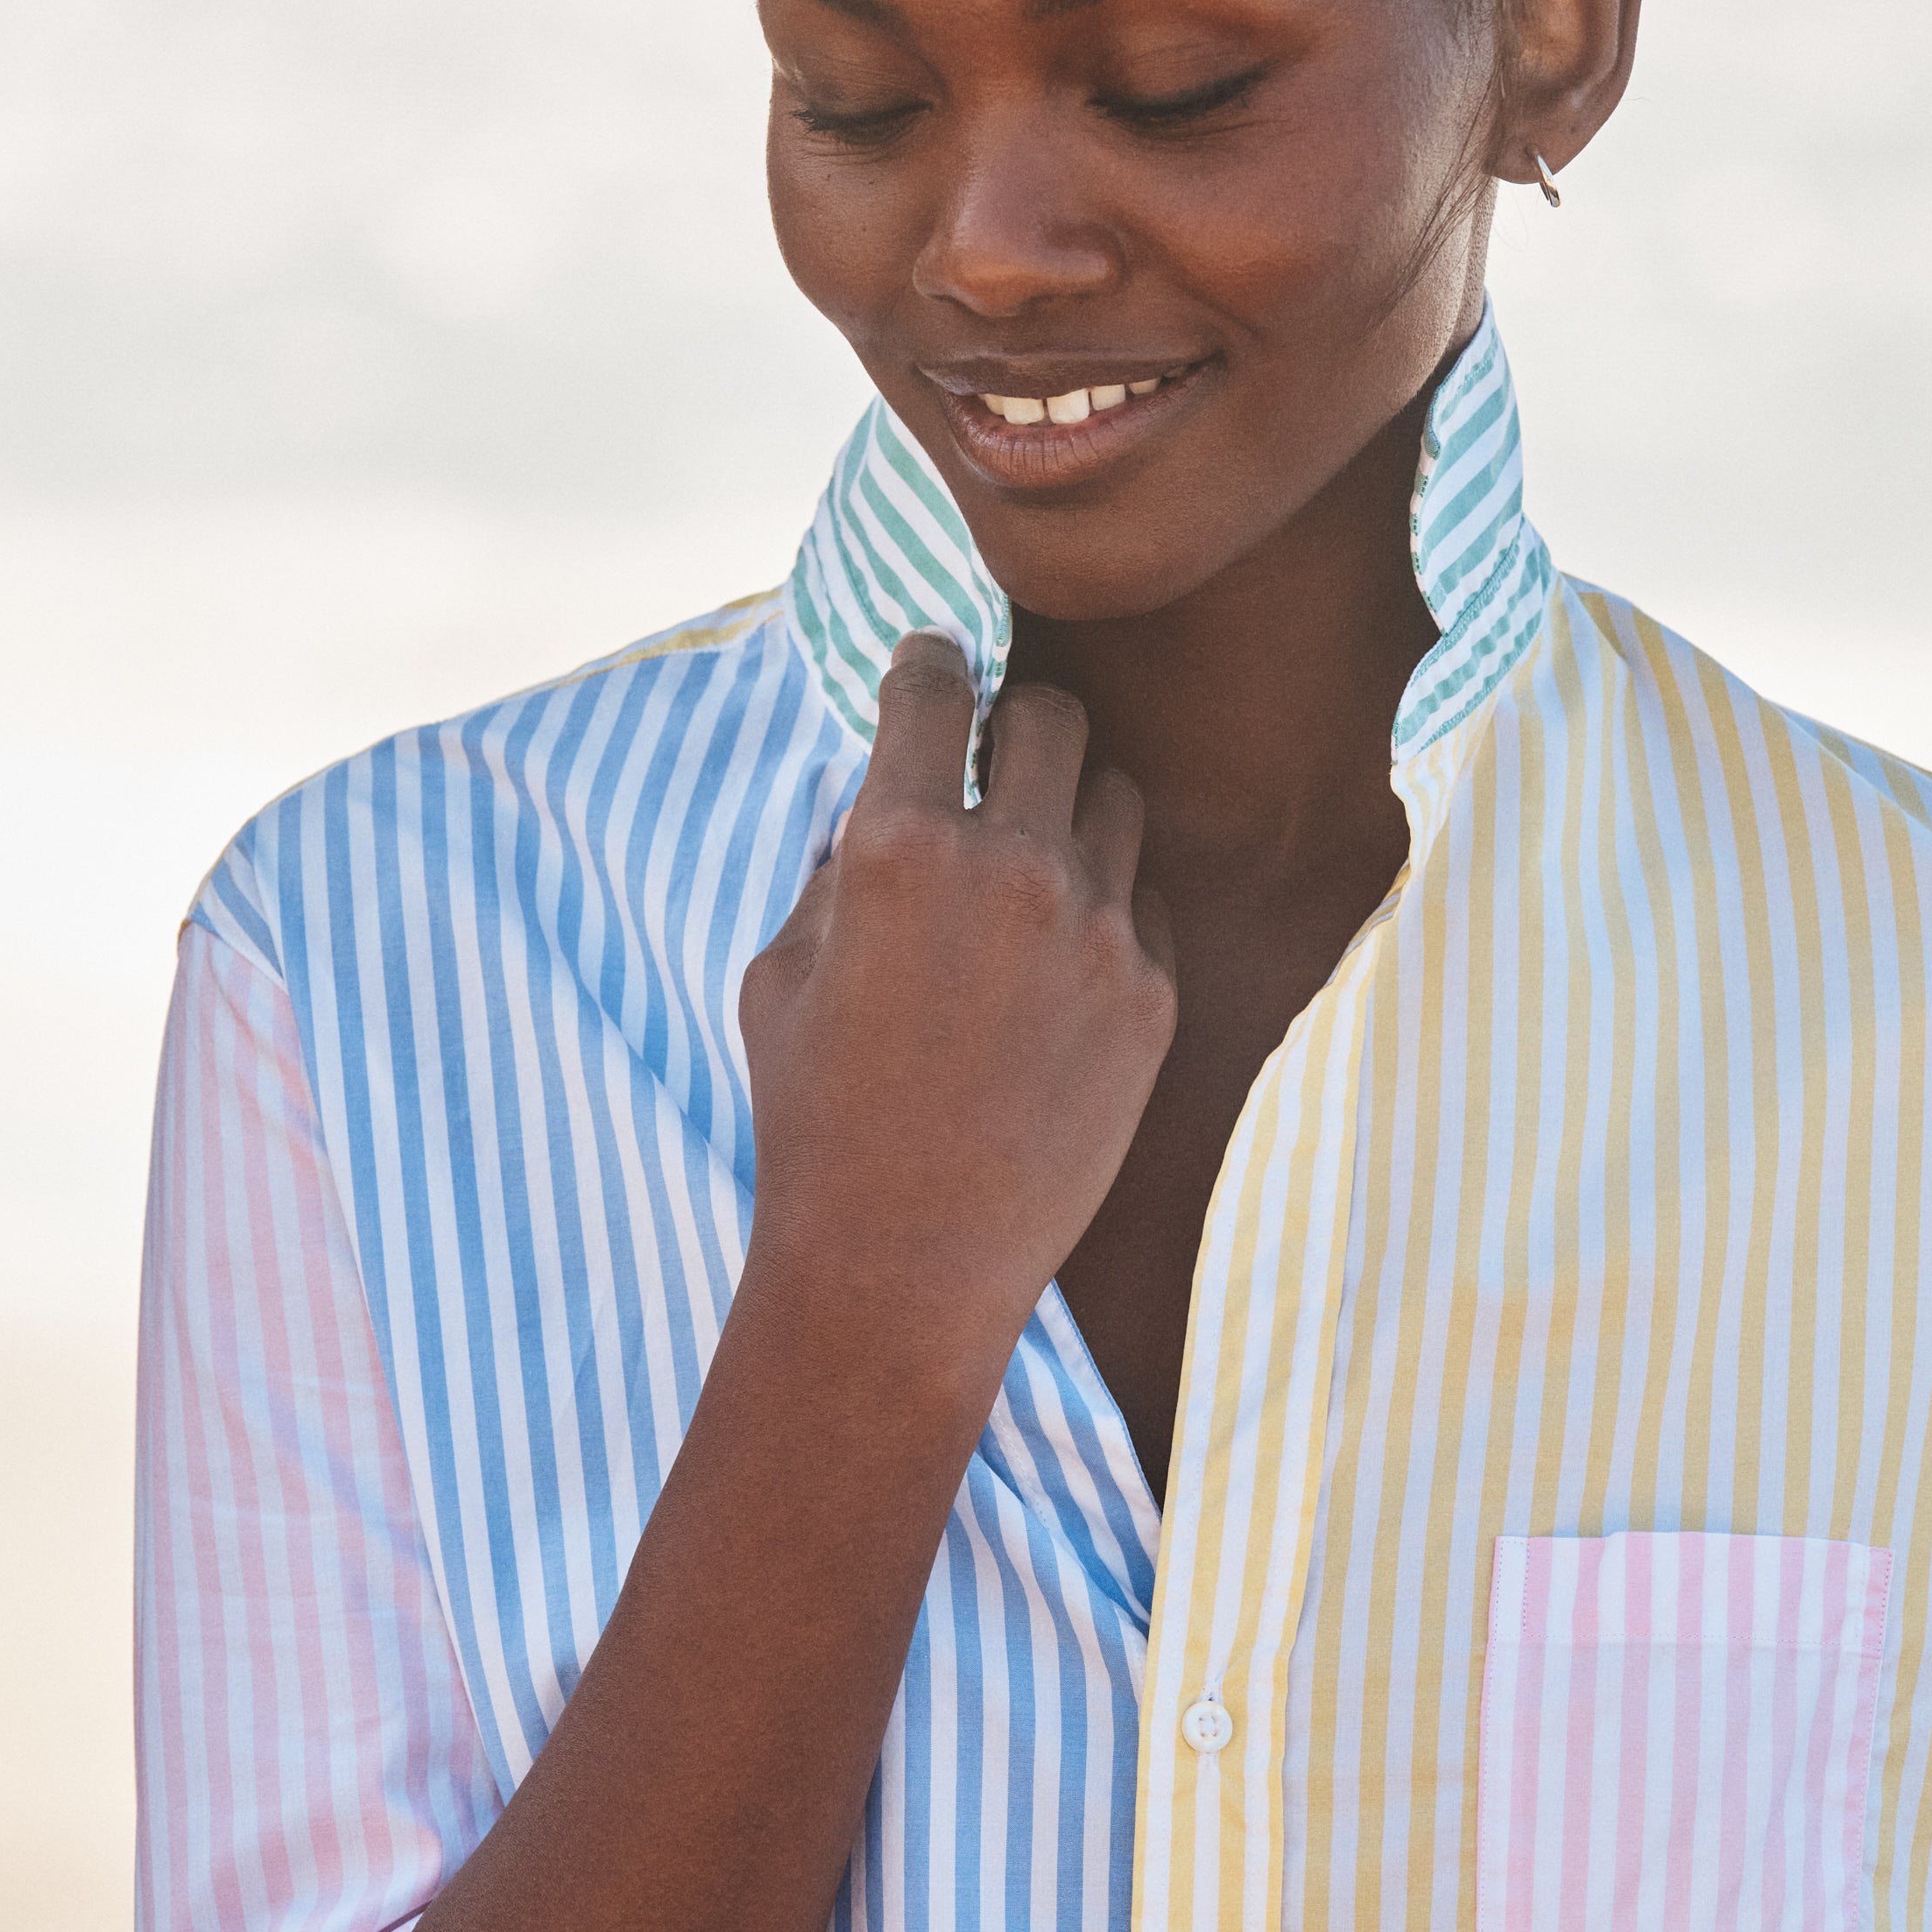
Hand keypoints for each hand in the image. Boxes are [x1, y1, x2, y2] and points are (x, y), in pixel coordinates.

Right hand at [740, 633, 1175, 1394]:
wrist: (903, 1268)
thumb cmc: (815, 1120)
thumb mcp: (778, 973)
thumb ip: (834, 869)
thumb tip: (881, 805)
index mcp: (895, 846)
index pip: (932, 687)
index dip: (928, 663)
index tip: (932, 667)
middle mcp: (1008, 867)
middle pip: (1051, 715)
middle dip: (1015, 722)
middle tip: (994, 753)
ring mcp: (1097, 930)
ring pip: (1115, 798)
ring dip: (1070, 809)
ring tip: (1030, 866)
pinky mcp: (1154, 995)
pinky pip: (1147, 900)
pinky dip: (1107, 907)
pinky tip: (1060, 964)